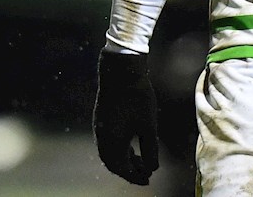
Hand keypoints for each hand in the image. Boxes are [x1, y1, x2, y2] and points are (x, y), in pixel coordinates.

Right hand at [93, 49, 158, 184]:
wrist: (121, 71)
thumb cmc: (138, 98)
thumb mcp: (149, 126)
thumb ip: (150, 149)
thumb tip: (153, 168)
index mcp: (111, 142)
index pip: (121, 168)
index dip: (134, 177)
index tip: (148, 180)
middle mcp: (101, 138)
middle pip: (113, 163)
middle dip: (129, 171)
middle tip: (145, 175)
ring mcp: (100, 128)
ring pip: (110, 153)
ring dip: (124, 160)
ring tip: (141, 163)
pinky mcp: (102, 120)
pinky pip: (108, 142)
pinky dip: (120, 149)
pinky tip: (132, 147)